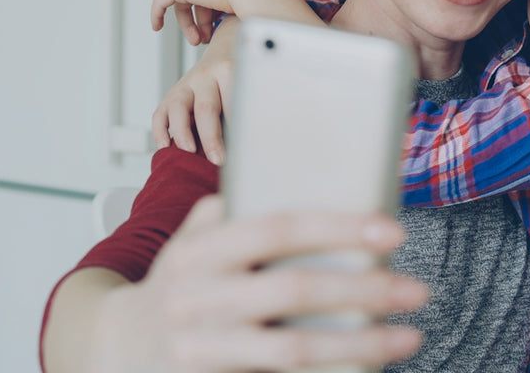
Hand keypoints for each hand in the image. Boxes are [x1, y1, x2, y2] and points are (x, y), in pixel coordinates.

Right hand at [79, 196, 428, 372]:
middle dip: (364, 288)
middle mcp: (198, 296)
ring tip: (409, 337)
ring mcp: (201, 345)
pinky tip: (367, 369)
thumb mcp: (192, 241)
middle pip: (295, 289)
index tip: (392, 230)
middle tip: (416, 290)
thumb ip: (235, 211)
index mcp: (201, 249)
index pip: (277, 228)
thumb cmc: (175, 286)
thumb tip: (309, 177)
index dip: (338, 227)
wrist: (113, 348)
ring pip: (292, 348)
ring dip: (359, 343)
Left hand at [151, 0, 295, 44]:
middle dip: (201, 22)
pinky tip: (156, 26)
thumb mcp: (255, 3)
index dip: (213, 14)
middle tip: (205, 39)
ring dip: (189, 25)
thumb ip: (246, 9)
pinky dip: (158, 13)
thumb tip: (251, 25)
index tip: (217, 30)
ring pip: (184, 2)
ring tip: (197, 40)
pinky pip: (162, 0)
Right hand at [152, 19, 237, 164]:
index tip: (241, 152)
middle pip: (205, 108)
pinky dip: (160, 131)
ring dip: (182, 133)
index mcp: (230, 72)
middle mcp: (206, 76)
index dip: (237, 131)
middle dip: (211, 138)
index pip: (233, 105)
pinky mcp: (172, 93)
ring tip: (189, 153)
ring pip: (177, 107)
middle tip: (218, 159)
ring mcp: (186, 84)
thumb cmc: (241, 75)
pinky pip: (160, 112)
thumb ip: (245, 110)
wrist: (226, 49)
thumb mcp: (248, 85)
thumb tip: (249, 145)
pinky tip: (166, 147)